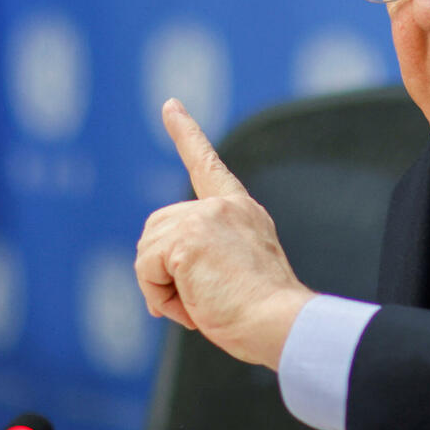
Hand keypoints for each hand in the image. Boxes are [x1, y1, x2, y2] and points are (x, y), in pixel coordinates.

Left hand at [135, 98, 315, 369]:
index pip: (208, 165)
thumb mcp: (239, 270)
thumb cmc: (266, 314)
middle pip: (157, 229)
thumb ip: (209, 252)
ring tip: (202, 303)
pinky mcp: (187, 240)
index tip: (170, 105)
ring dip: (162, 287)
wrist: (282, 323)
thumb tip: (162, 268)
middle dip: (164, 270)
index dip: (186, 133)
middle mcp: (222, 207)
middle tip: (201, 299)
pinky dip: (158, 296)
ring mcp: (204, 219)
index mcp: (241, 210)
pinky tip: (192, 305)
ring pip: (148, 252)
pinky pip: (146, 270)